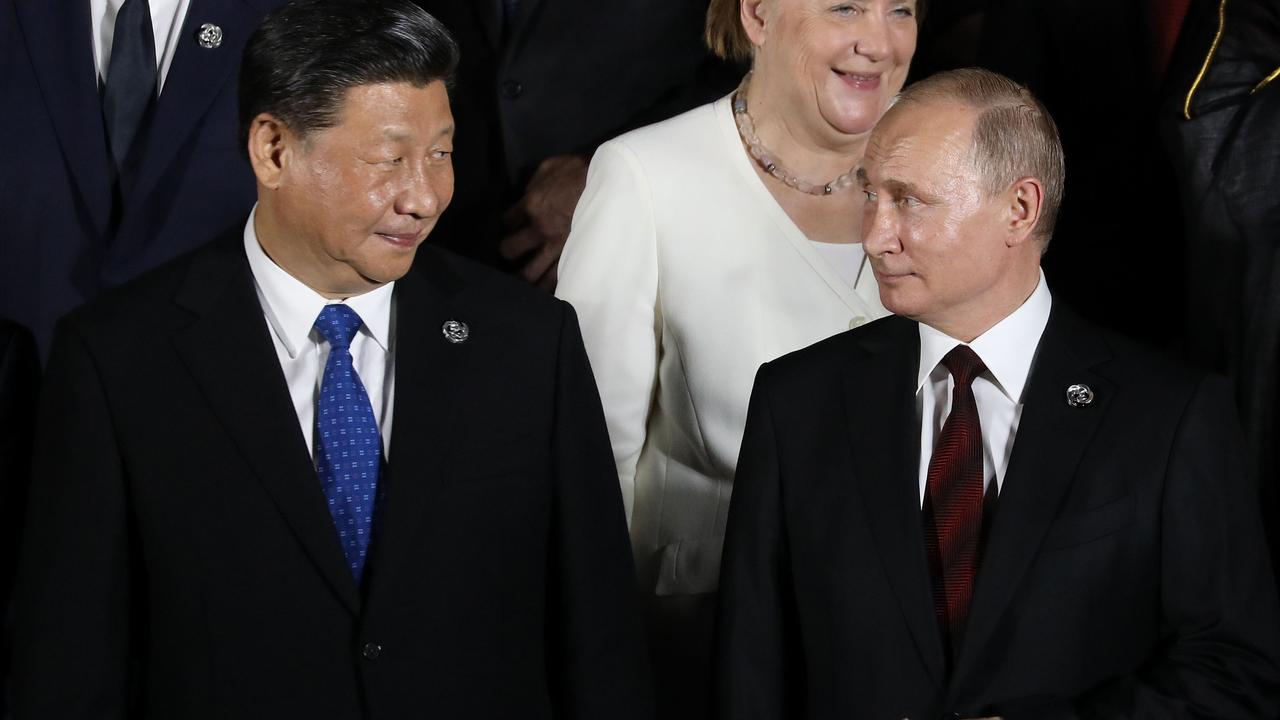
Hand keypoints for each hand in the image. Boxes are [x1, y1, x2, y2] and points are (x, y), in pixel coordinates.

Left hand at [498, 154, 588, 291]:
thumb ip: (534, 181)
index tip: (508, 226)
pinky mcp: (573, 260)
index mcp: (531, 205)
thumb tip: (526, 193)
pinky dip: (546, 288)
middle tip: (509, 251)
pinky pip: (555, 281)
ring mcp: (556, 248)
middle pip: (509, 249)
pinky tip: (542, 290)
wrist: (613, 185)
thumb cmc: (582, 172)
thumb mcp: (552, 166)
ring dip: (521, 278)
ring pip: (529, 274)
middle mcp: (539, 230)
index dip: (505, 224)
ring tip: (518, 280)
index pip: (506, 220)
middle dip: (507, 250)